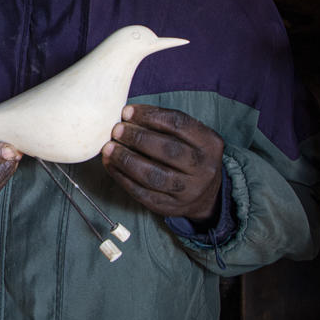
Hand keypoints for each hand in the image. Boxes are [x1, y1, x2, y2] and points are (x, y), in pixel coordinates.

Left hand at [101, 104, 223, 221]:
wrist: (204, 195)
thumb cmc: (189, 155)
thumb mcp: (190, 137)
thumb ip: (165, 124)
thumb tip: (127, 114)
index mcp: (209, 144)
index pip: (179, 124)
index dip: (149, 115)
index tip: (127, 112)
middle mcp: (203, 169)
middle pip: (167, 150)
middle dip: (137, 137)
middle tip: (116, 130)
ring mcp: (187, 191)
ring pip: (153, 175)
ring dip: (126, 159)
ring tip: (109, 147)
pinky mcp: (168, 207)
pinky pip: (141, 192)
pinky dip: (121, 176)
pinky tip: (110, 164)